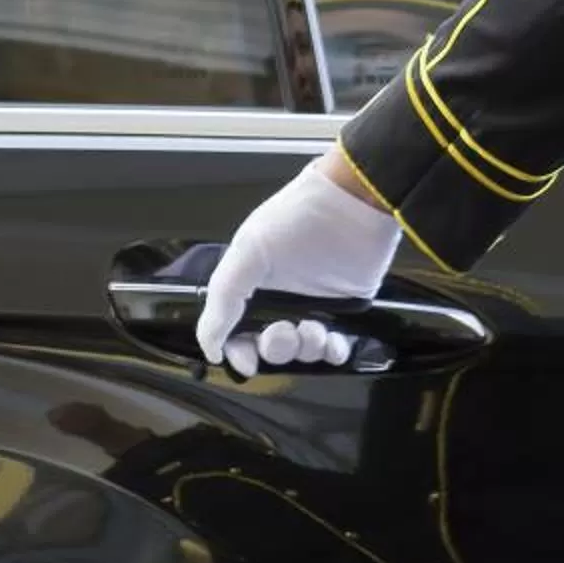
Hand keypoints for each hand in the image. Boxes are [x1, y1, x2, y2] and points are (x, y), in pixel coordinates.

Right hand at [192, 156, 400, 377]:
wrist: (353, 202)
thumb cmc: (298, 218)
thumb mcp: (248, 252)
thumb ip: (223, 299)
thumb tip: (210, 346)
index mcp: (252, 285)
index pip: (237, 333)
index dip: (239, 351)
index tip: (247, 360)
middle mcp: (282, 298)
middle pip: (271, 347)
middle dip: (277, 348)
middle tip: (286, 331)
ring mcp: (315, 305)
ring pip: (303, 350)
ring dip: (306, 349)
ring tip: (314, 330)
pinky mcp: (346, 309)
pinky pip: (336, 346)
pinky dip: (333, 351)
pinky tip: (333, 343)